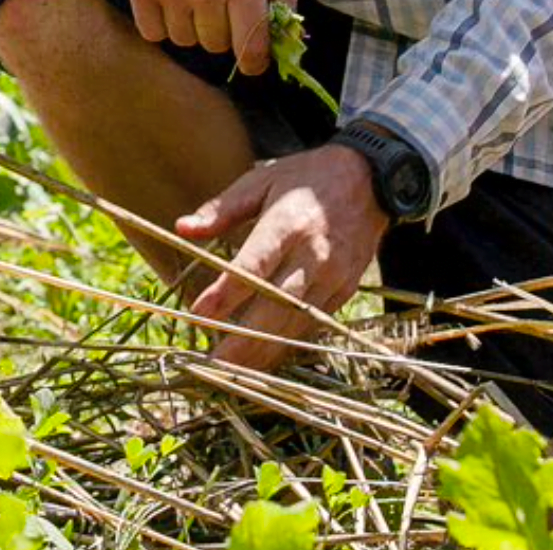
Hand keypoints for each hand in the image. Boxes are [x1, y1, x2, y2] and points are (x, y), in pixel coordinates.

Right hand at [101, 0, 297, 73]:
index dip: (255, 62)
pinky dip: (161, 23)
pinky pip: (153, 34)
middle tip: (218, 5)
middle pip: (216, 46)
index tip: (253, 64)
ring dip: (190, 26)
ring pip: (185, 41)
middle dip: (221, 32)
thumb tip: (288, 32)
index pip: (252, 45)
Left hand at [176, 146, 388, 369]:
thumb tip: (182, 228)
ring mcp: (334, 275)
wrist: (370, 178)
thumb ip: (223, 209)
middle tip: (213, 366)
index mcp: (288, 224)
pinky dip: (288, 342)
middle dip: (245, 340)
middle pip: (277, 305)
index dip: (226, 294)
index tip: (198, 315)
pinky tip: (265, 358)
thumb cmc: (307, 179)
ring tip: (233, 373)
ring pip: (297, 322)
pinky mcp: (346, 289)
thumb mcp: (263, 181)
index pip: (253, 266)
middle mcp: (314, 254)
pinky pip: (314, 323)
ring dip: (265, 351)